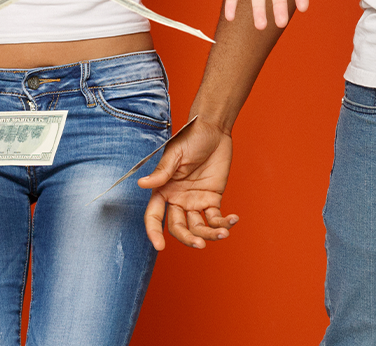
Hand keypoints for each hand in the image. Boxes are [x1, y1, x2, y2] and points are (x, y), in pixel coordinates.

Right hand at [138, 117, 238, 250]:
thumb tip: (143, 184)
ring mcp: (195, 201)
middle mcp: (177, 200)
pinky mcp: (212, 199)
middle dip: (188, 238)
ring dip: (209, 234)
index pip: (154, 216)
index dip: (154, 232)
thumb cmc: (191, 137)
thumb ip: (162, 172)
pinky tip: (233, 220)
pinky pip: (216, 217)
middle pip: (178, 227)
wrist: (214, 129)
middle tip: (200, 244)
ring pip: (198, 227)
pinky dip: (224, 223)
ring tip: (222, 234)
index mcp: (163, 190)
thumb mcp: (175, 154)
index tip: (159, 246)